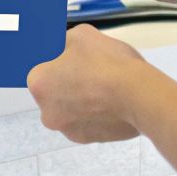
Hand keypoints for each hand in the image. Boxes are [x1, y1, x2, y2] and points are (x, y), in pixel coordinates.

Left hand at [27, 25, 151, 143]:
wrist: (138, 94)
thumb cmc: (106, 61)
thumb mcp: (80, 35)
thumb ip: (62, 42)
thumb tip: (58, 48)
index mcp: (38, 82)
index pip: (40, 68)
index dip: (56, 61)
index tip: (71, 59)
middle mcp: (46, 111)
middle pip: (54, 91)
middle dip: (67, 82)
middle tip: (91, 71)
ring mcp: (66, 129)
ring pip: (70, 109)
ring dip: (81, 100)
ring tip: (106, 88)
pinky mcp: (86, 140)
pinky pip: (86, 123)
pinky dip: (95, 115)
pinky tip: (111, 104)